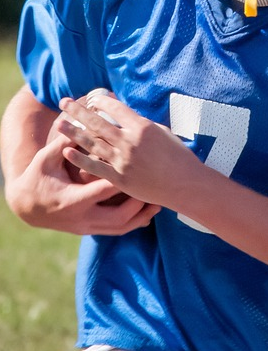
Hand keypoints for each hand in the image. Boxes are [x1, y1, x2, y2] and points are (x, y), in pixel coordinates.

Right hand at [7, 125, 157, 234]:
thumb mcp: (47, 159)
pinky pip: (118, 231)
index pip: (102, 192)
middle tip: (155, 190)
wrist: (26, 205)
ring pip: (121, 228)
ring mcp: (86, 227)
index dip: (122, 181)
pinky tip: (149, 213)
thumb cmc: (39, 176)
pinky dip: (135, 222)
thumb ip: (66, 143)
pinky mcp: (91, 231)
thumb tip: (84, 119)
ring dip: (142, 216)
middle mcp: (81, 218)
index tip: (141, 170)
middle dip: (138, 205)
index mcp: (71, 200)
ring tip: (159, 203)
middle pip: (117, 217)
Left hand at [57, 93, 202, 211]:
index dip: (102, 101)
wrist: (184, 184)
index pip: (116, 108)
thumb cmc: (178, 157)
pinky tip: (67, 151)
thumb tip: (128, 119)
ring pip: (92, 143)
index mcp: (142, 127)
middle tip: (64, 102)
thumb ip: (143, 126)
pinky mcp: (119, 177)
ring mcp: (123, 160)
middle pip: (98, 123)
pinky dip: (79, 159)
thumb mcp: (164, 133)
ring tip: (60, 124)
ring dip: (73, 132)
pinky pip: (95, 166)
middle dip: (78, 111)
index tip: (93, 98)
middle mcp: (130, 141)